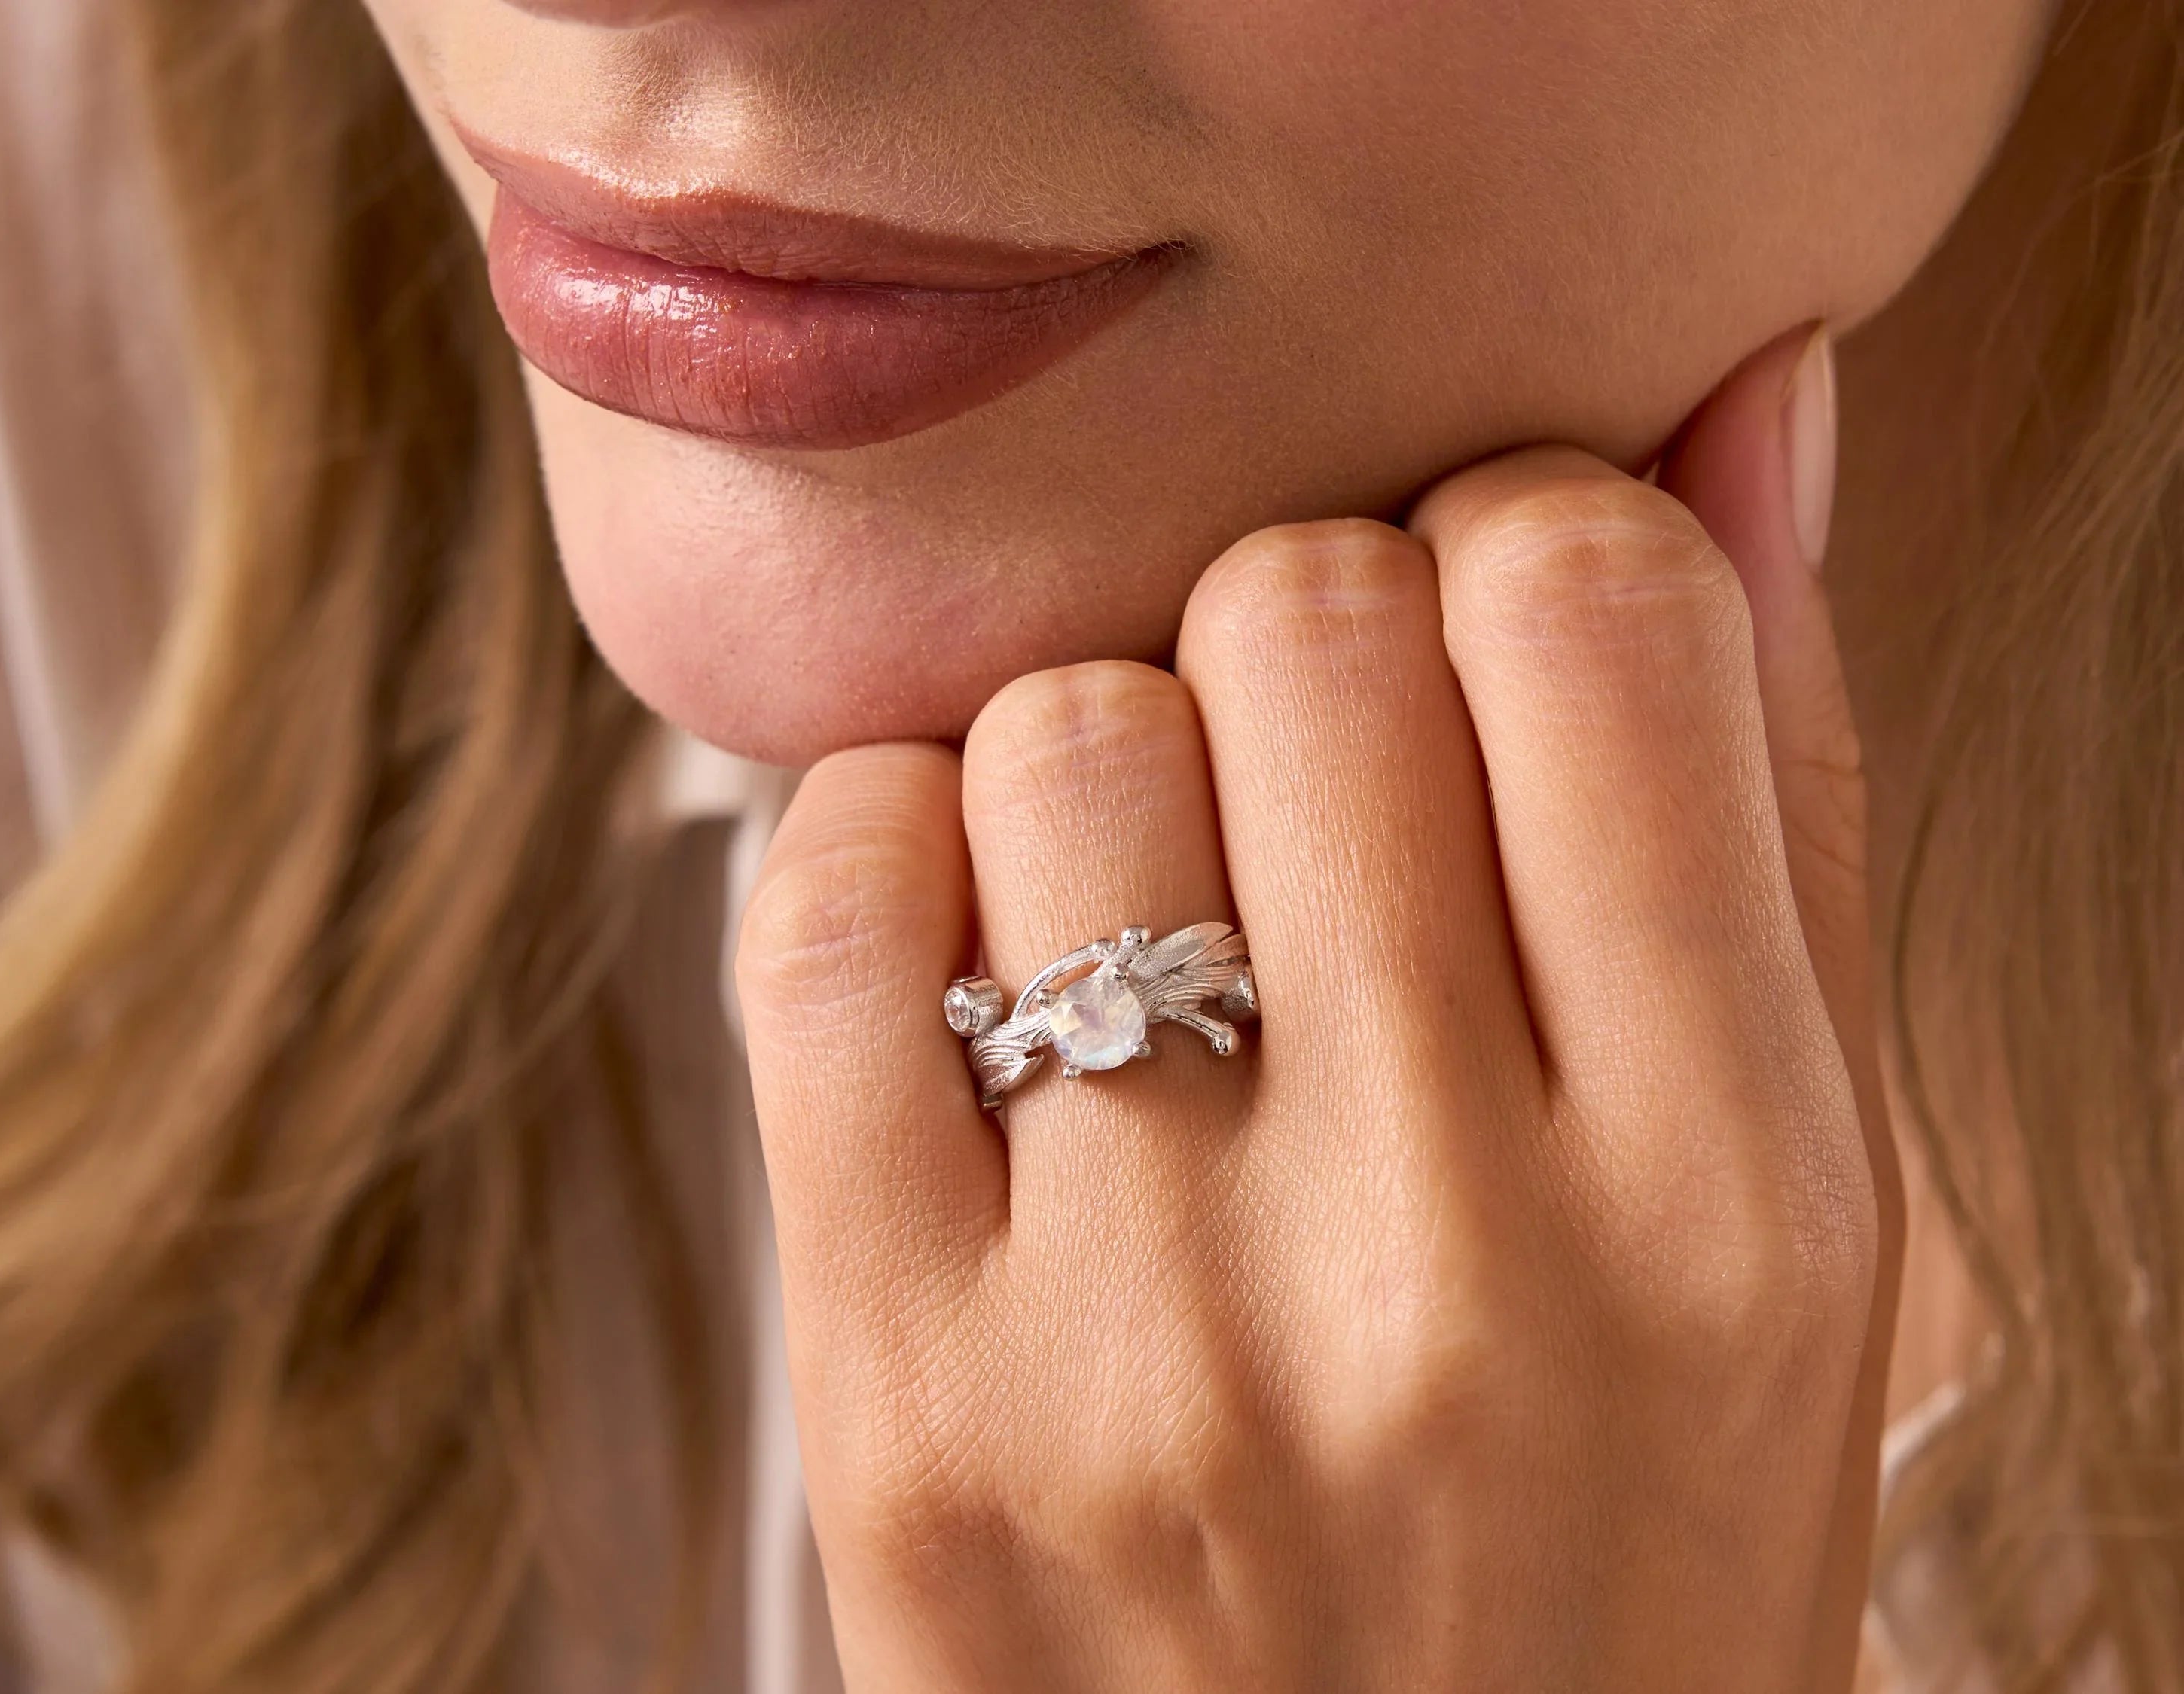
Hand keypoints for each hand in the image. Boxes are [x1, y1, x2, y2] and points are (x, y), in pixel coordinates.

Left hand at [736, 326, 1901, 1692]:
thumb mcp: (1811, 1230)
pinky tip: (980, 953)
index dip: (1522, 539)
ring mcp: (1140, 1339)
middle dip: (1310, 636)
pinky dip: (890, 850)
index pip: (1589, 603)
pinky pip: (827, 911)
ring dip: (1105, 749)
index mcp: (1723, 1197)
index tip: (1493, 632)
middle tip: (1325, 784)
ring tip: (1164, 903)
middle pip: (1297, 620)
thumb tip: (1738, 413)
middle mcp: (1435, 1262)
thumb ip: (1778, 799)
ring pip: (1058, 732)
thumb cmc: (1613, 1564)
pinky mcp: (900, 1399)